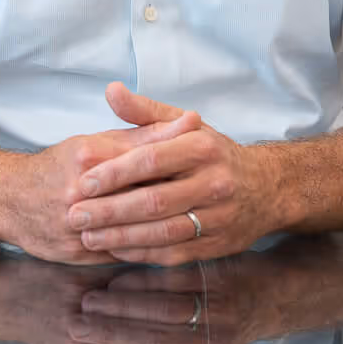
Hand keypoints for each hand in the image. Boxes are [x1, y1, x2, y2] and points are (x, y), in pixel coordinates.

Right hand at [0, 108, 200, 264]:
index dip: (180, 162)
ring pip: (137, 229)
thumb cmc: (57, 166)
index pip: (147, 159)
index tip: (210, 162)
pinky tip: (171, 243)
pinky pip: (122, 252)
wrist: (10, 199)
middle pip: (145, 196)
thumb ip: (144, 133)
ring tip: (197, 219)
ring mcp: (79, 224)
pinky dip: (147, 249)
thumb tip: (191, 121)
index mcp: (91, 157)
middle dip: (180, 196)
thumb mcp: (96, 141)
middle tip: (211, 195)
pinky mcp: (78, 252)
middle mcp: (83, 191)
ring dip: (169, 226)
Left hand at [67, 83, 290, 265]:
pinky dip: (141, 252)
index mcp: (203, 148)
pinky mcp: (217, 245)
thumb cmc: (215, 154)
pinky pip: (173, 252)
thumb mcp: (186, 125)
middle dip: (109, 210)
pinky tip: (115, 248)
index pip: (151, 160)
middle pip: (153, 200)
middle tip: (74, 215)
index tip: (83, 182)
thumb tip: (111, 90)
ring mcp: (218, 217)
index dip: (114, 173)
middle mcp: (214, 182)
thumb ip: (145, 111)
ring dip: (121, 236)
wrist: (268, 188)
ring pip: (162, 232)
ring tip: (87, 235)